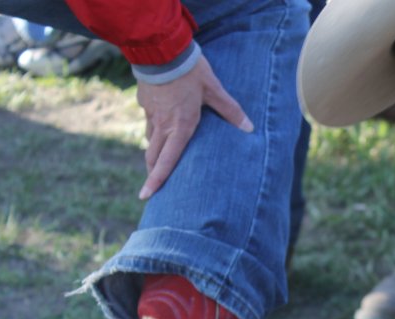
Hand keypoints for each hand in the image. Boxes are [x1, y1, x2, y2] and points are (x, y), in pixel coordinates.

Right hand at [136, 53, 252, 199]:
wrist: (161, 48)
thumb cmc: (190, 70)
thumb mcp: (214, 89)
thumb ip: (230, 110)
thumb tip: (250, 128)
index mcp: (180, 127)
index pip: (167, 161)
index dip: (157, 180)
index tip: (147, 195)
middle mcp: (163, 125)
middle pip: (154, 157)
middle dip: (153, 174)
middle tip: (152, 189)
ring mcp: (151, 114)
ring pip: (151, 141)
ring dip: (154, 154)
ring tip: (158, 162)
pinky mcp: (145, 102)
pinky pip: (149, 123)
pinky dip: (154, 132)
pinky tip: (160, 128)